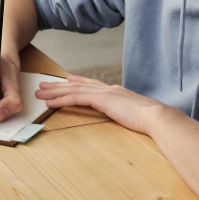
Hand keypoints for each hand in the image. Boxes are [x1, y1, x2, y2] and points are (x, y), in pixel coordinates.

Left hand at [34, 73, 167, 133]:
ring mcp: (105, 92)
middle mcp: (109, 89)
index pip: (92, 84)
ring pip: (73, 90)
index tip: (67, 78)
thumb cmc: (151, 121)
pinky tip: (50, 102)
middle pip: (78, 84)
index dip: (78, 81)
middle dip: (59, 85)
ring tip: (40, 92)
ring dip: (54, 91)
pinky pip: (76, 98)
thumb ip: (128, 113)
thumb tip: (127, 117)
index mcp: (117, 92)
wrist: (157, 117)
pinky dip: (61, 100)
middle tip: (44, 85)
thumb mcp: (136, 115)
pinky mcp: (101, 99)